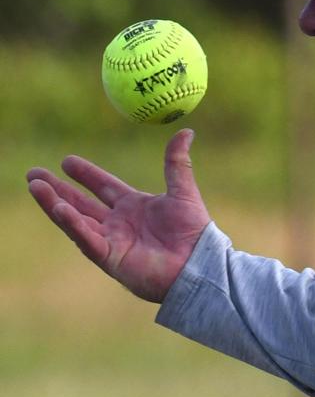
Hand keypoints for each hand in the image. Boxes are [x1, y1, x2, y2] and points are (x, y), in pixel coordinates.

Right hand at [26, 128, 209, 302]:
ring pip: (76, 220)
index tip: (66, 160)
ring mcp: (112, 241)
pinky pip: (87, 239)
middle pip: (80, 203)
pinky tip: (59, 209)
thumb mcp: (183, 192)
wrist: (199, 264)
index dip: (85, 174)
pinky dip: (73, 224)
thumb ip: (177, 163)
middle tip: (33, 174)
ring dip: (54, 204)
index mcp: (133, 207)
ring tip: (35, 186)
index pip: (103, 186)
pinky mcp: (111, 258)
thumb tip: (186, 131)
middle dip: (56, 189)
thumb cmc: (194, 232)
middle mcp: (118, 224)